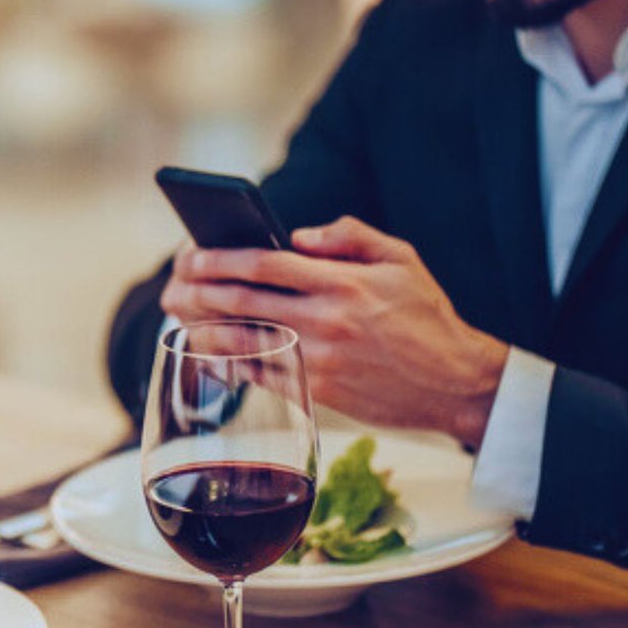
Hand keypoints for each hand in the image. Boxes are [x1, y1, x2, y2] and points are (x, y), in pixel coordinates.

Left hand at [160, 217, 507, 446]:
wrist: (455, 381)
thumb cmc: (427, 316)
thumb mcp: (401, 258)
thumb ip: (349, 236)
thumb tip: (297, 236)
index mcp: (343, 282)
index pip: (265, 264)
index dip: (221, 258)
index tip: (192, 254)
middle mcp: (327, 320)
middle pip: (243, 301)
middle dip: (198, 291)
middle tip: (172, 284)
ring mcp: (320, 358)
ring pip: (244, 341)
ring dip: (204, 328)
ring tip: (179, 315)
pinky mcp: (318, 391)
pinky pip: (261, 376)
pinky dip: (229, 365)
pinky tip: (209, 353)